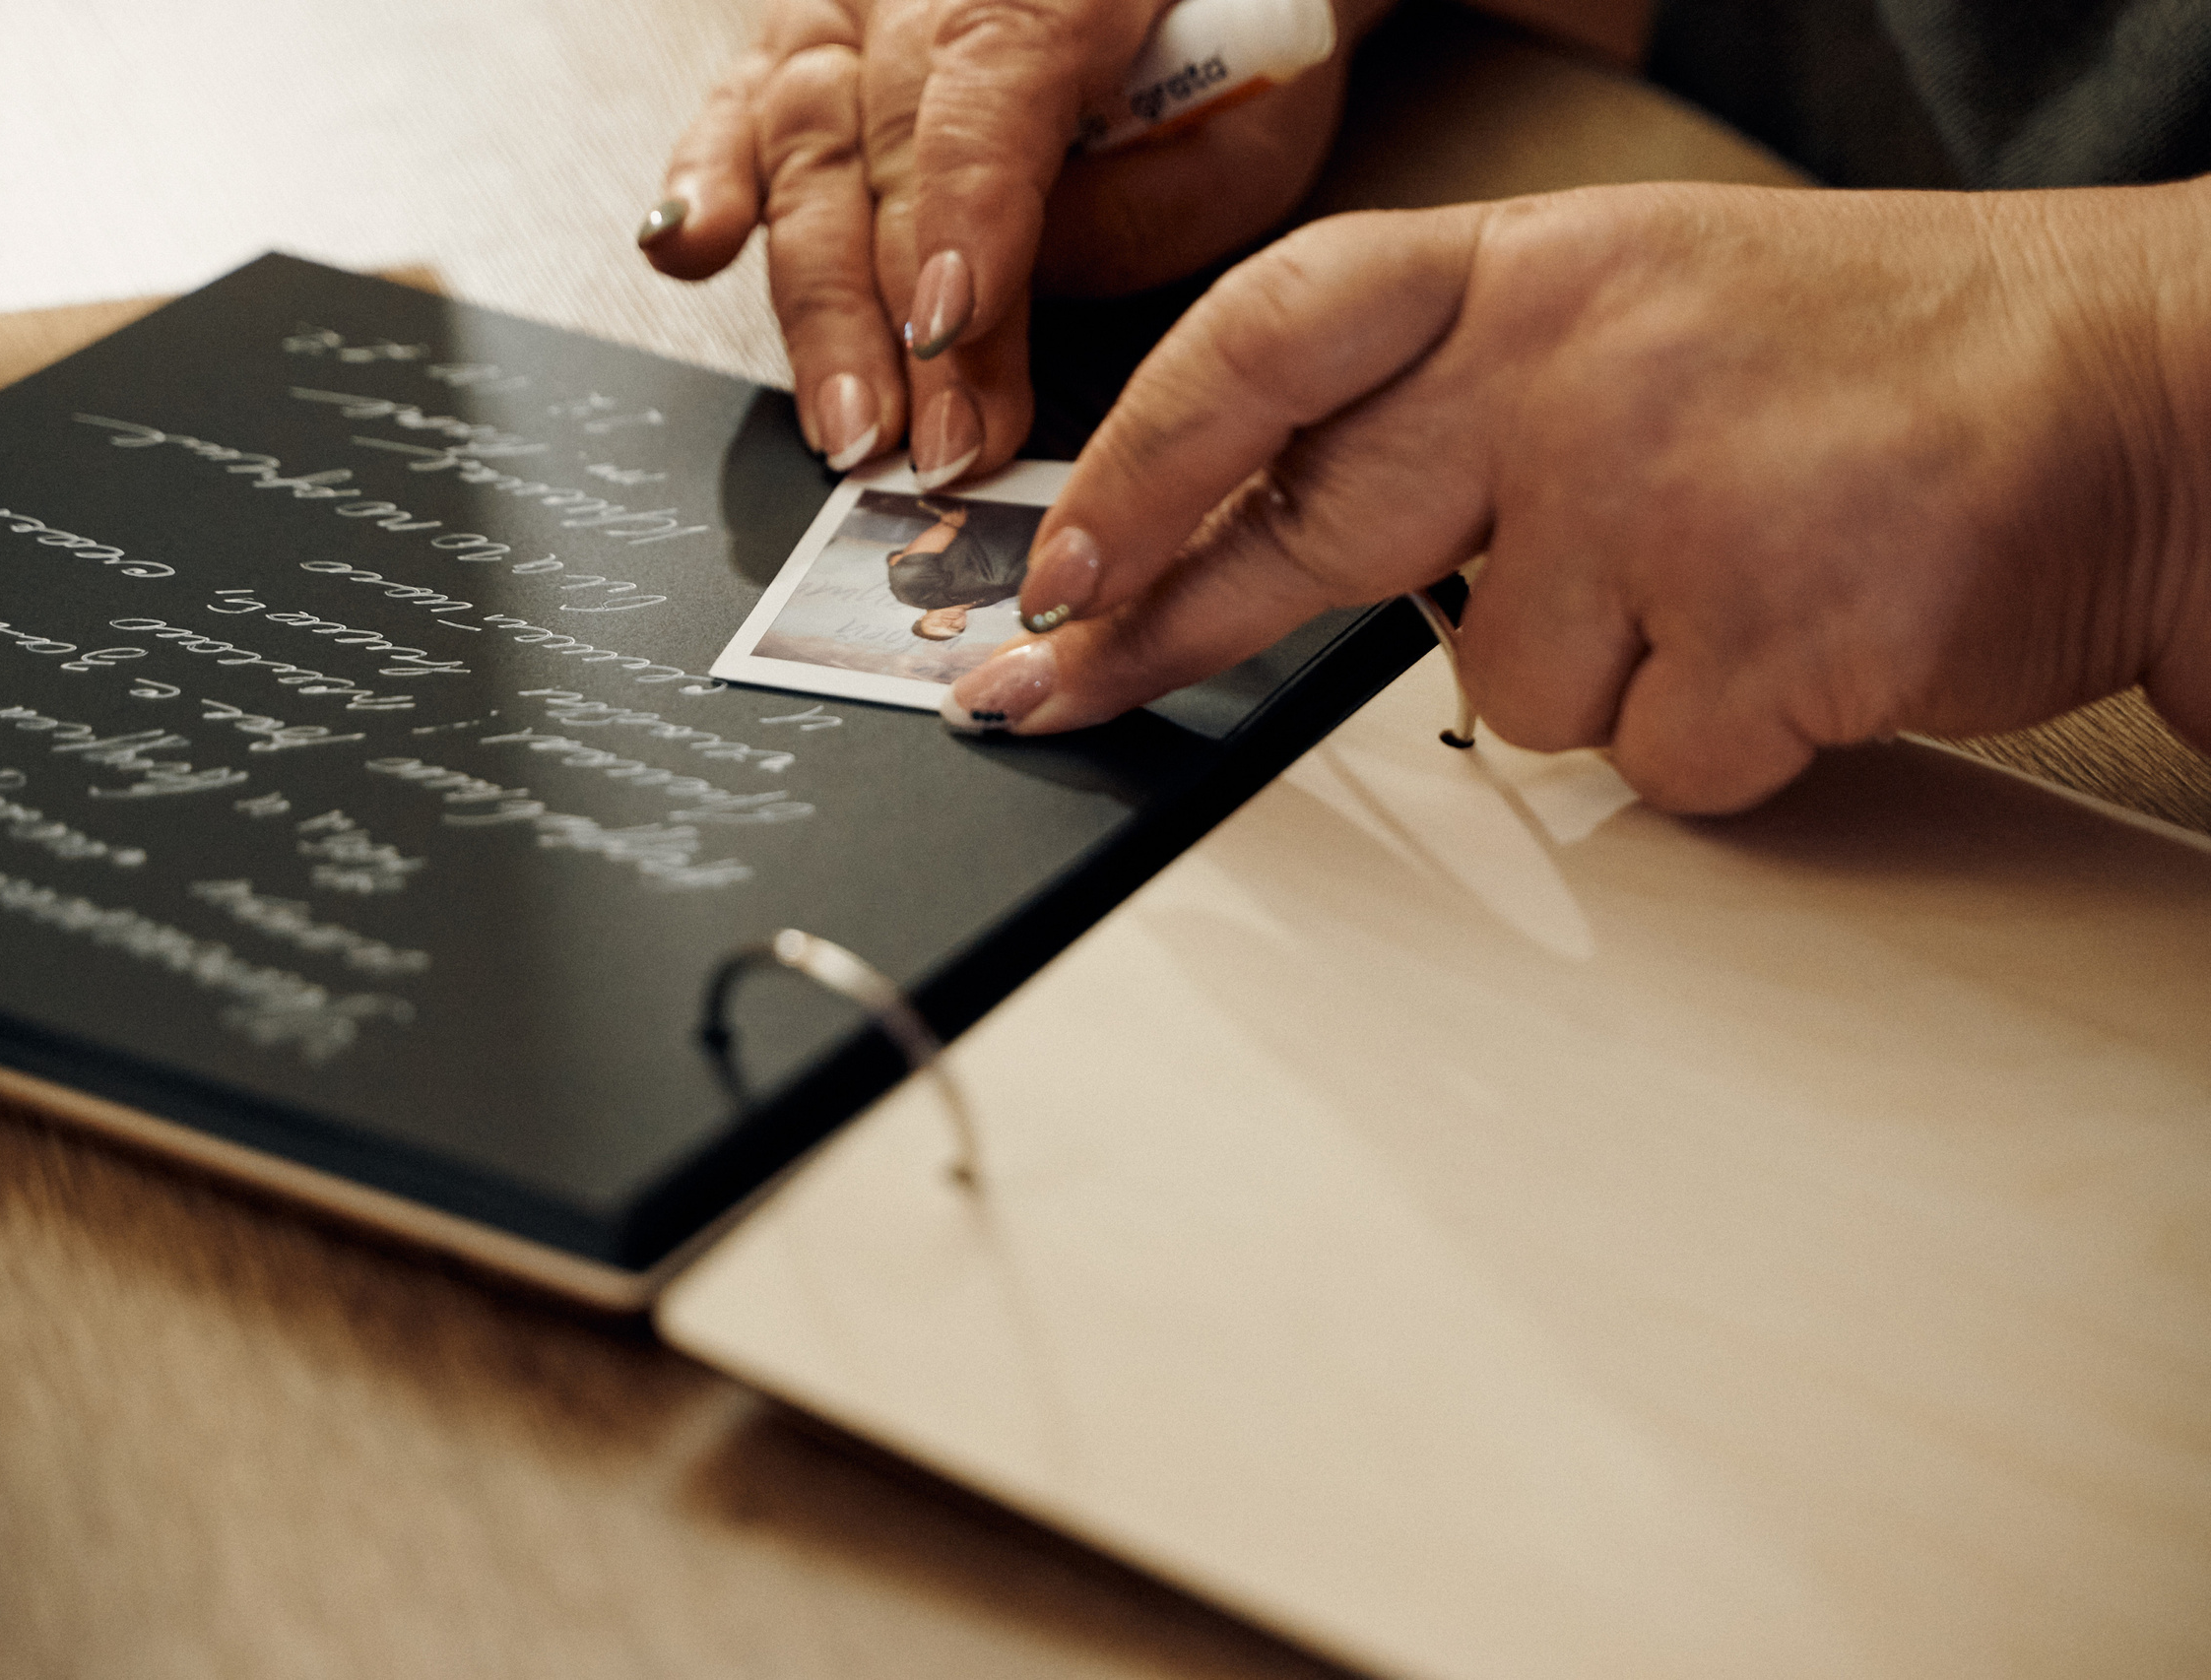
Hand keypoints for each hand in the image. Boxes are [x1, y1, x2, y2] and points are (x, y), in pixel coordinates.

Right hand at [642, 0, 1378, 486]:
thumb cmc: (1233, 42)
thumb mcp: (1249, 125)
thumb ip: (1137, 210)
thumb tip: (993, 321)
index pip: (987, 95)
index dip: (961, 218)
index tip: (950, 329)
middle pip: (887, 150)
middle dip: (898, 321)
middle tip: (923, 445)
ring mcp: (854, 10)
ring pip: (805, 151)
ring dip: (817, 308)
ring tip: (845, 425)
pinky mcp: (804, 46)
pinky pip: (737, 110)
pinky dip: (705, 183)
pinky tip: (685, 248)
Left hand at [941, 178, 2210, 810]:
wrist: (2145, 400)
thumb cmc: (1880, 368)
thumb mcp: (1641, 320)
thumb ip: (1459, 409)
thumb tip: (1269, 530)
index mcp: (1537, 272)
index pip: (1274, 339)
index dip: (1142, 459)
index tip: (1052, 567)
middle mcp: (1578, 368)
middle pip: (1317, 533)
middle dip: (1171, 625)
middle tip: (1047, 684)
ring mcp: (1671, 500)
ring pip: (1512, 687)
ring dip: (1612, 673)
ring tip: (1745, 577)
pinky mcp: (1769, 633)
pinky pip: (1658, 763)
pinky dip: (1728, 736)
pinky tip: (1815, 640)